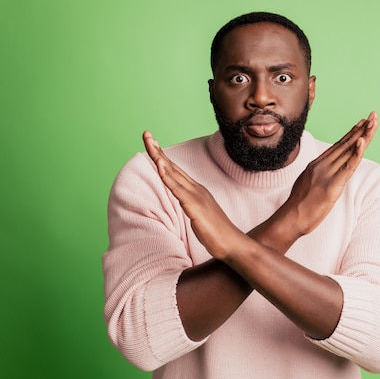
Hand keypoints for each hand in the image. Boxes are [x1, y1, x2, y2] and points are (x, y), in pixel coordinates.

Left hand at [143, 131, 243, 259]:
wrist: (232, 244)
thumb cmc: (217, 233)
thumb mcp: (200, 216)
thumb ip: (192, 206)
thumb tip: (185, 204)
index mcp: (196, 191)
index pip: (175, 171)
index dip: (163, 157)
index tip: (152, 144)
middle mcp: (196, 189)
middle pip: (172, 166)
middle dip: (158, 150)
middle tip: (146, 134)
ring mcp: (196, 196)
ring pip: (174, 174)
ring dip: (160, 158)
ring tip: (150, 143)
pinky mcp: (195, 206)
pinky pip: (178, 189)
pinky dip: (167, 176)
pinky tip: (160, 165)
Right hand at [278, 111, 377, 235]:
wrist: (290, 219)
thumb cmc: (297, 209)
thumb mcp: (306, 186)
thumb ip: (315, 178)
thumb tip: (320, 177)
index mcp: (316, 165)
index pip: (337, 146)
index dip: (351, 134)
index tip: (361, 123)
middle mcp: (321, 166)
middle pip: (345, 144)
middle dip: (360, 129)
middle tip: (373, 116)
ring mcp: (326, 174)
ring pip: (349, 151)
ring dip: (363, 136)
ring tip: (373, 122)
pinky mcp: (332, 186)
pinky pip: (348, 166)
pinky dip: (356, 153)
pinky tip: (363, 141)